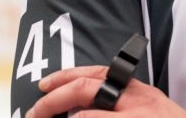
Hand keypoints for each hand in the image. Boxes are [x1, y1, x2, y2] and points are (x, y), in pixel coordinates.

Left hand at [25, 65, 185, 117]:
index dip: (67, 76)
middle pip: (86, 87)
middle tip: (34, 112)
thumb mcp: (152, 111)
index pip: (98, 72)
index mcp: (140, 92)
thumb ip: (126, 104)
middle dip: (53, 98)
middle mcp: (138, 101)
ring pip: (88, 111)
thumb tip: (86, 109)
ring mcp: (138, 117)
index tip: (44, 84)